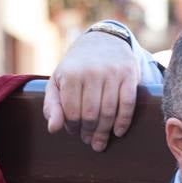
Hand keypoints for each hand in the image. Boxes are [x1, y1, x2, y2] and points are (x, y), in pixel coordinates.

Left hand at [43, 29, 139, 151]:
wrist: (103, 40)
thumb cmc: (77, 67)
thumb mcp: (58, 81)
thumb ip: (52, 105)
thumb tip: (53, 129)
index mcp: (71, 74)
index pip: (71, 112)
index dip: (72, 126)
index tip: (74, 131)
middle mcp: (92, 72)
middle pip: (91, 114)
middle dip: (89, 132)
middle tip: (88, 140)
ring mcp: (112, 73)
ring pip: (109, 112)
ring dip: (104, 131)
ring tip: (100, 142)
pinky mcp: (129, 74)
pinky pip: (127, 104)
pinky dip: (123, 121)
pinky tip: (118, 132)